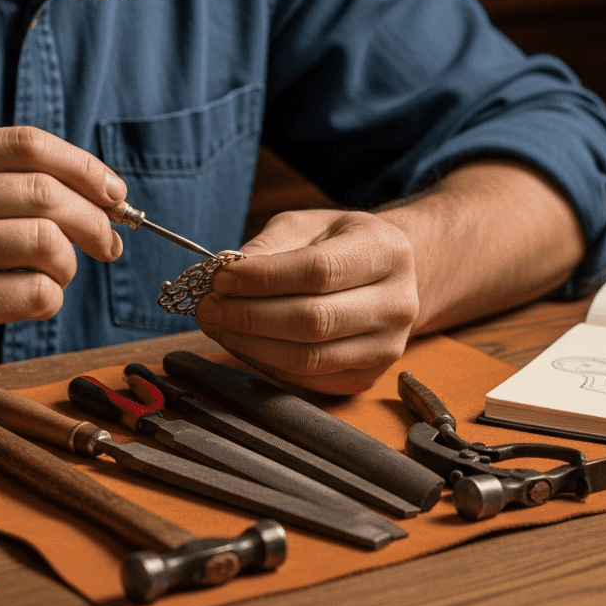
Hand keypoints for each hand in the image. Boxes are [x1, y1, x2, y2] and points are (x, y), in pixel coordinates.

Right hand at [0, 126, 126, 392]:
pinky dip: (51, 300)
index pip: (29, 145)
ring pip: (48, 242)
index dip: (85, 167)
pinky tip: (31, 304)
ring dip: (69, 265)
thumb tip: (102, 194)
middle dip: (96, 220)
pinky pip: (37, 292)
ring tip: (55, 278)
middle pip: (47, 192)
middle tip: (109, 244)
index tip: (115, 194)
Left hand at [195, 209, 418, 393]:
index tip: (222, 278)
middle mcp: (397, 303)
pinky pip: (308, 380)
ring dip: (251, 345)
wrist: (387, 276)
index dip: (264, 278)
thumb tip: (228, 272)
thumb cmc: (341, 244)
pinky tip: (242, 343)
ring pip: (309, 358)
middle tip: (208, 305)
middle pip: (314, 320)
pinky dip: (266, 364)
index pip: (319, 271)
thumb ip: (270, 246)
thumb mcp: (309, 225)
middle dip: (250, 315)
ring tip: (218, 324)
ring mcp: (387, 347)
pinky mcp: (367, 376)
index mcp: (386, 252)